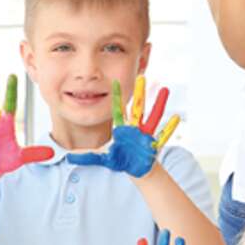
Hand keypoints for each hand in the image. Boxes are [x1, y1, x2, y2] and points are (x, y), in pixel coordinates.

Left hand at [64, 77, 179, 176]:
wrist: (135, 168)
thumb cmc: (120, 160)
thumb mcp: (102, 158)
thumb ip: (86, 157)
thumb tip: (68, 156)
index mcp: (122, 128)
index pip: (118, 110)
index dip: (117, 96)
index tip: (115, 81)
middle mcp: (134, 128)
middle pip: (137, 107)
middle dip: (140, 93)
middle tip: (142, 76)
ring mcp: (145, 134)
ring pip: (153, 116)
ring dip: (159, 103)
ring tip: (165, 89)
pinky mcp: (152, 143)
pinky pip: (163, 134)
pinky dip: (169, 126)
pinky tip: (176, 117)